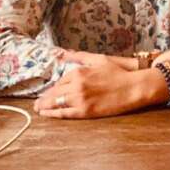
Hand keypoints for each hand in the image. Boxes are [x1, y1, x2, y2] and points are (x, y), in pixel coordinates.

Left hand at [35, 50, 157, 118]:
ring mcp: (80, 99)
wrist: (132, 87)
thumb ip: (79, 57)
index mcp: (79, 72)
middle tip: (36, 103)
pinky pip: (65, 114)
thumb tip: (62, 54)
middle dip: (44, 98)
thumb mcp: (98, 59)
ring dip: (45, 106)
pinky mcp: (85, 111)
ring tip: (38, 109)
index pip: (60, 81)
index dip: (53, 88)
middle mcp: (76, 85)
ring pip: (57, 104)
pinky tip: (47, 114)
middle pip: (55, 93)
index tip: (48, 91)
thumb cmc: (117, 72)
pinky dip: (54, 114)